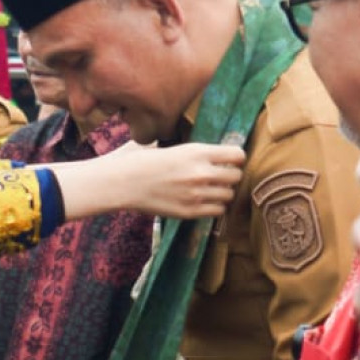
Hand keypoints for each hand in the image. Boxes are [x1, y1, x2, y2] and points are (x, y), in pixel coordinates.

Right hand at [99, 138, 244, 220]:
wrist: (121, 183)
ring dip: (222, 192)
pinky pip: (217, 211)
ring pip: (228, 195)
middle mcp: (201, 173)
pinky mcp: (189, 212)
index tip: (229, 160)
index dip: (235, 157)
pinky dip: (214, 207)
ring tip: (211, 189)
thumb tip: (211, 153)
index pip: (237, 155)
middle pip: (236, 176)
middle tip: (220, 176)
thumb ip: (193, 151)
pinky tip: (204, 201)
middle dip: (230, 175)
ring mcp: (196, 195)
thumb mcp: (169, 146)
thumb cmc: (139, 161)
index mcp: (197, 151)